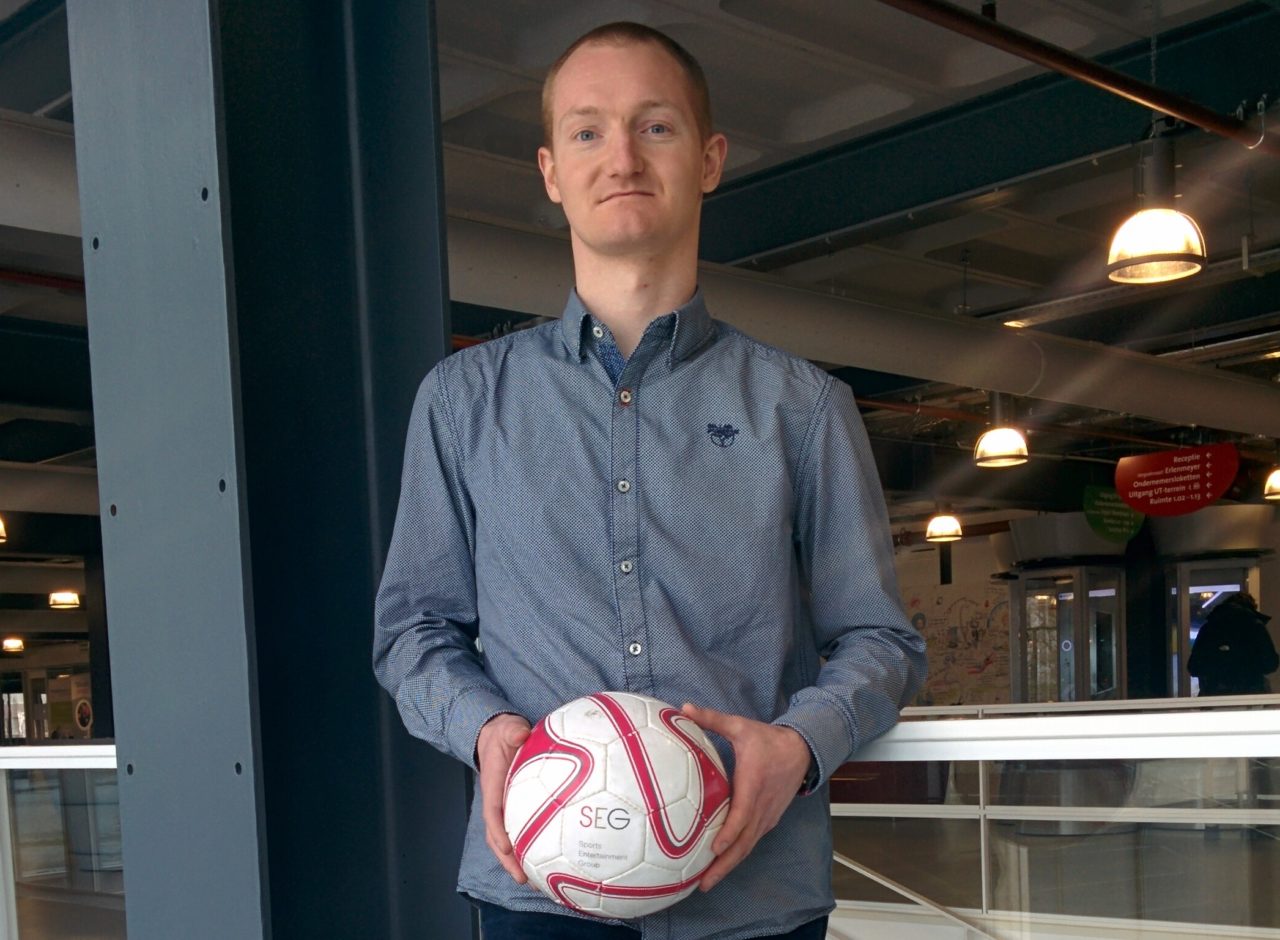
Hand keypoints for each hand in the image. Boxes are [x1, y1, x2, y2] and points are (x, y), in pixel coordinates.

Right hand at [477, 713, 531, 882]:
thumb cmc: (503, 734)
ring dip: (516, 861)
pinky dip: (529, 849)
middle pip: (496, 837)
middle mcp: (496, 801)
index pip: (492, 811)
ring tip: (535, 882)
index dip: (498, 830)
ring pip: (506, 840)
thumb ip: (513, 731)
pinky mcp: (515, 809)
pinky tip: (547, 863)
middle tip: (522, 878)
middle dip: (507, 859)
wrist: (496, 736)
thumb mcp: (507, 728)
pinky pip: (520, 831)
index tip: (506, 846)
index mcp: (493, 784)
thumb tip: (521, 735)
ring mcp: (504, 808)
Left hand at [680, 703, 811, 892]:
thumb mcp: (740, 726)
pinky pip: (751, 842)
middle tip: (701, 883)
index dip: (729, 834)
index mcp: (753, 785)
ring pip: (747, 847)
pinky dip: (736, 856)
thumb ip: (711, 719)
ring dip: (728, 866)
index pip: (742, 815)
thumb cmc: (768, 739)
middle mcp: (761, 807)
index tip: (713, 849)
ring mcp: (766, 817)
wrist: (802, 750)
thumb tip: (682, 708)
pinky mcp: (768, 820)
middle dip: (723, 865)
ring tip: (706, 882)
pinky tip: (720, 865)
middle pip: (743, 843)